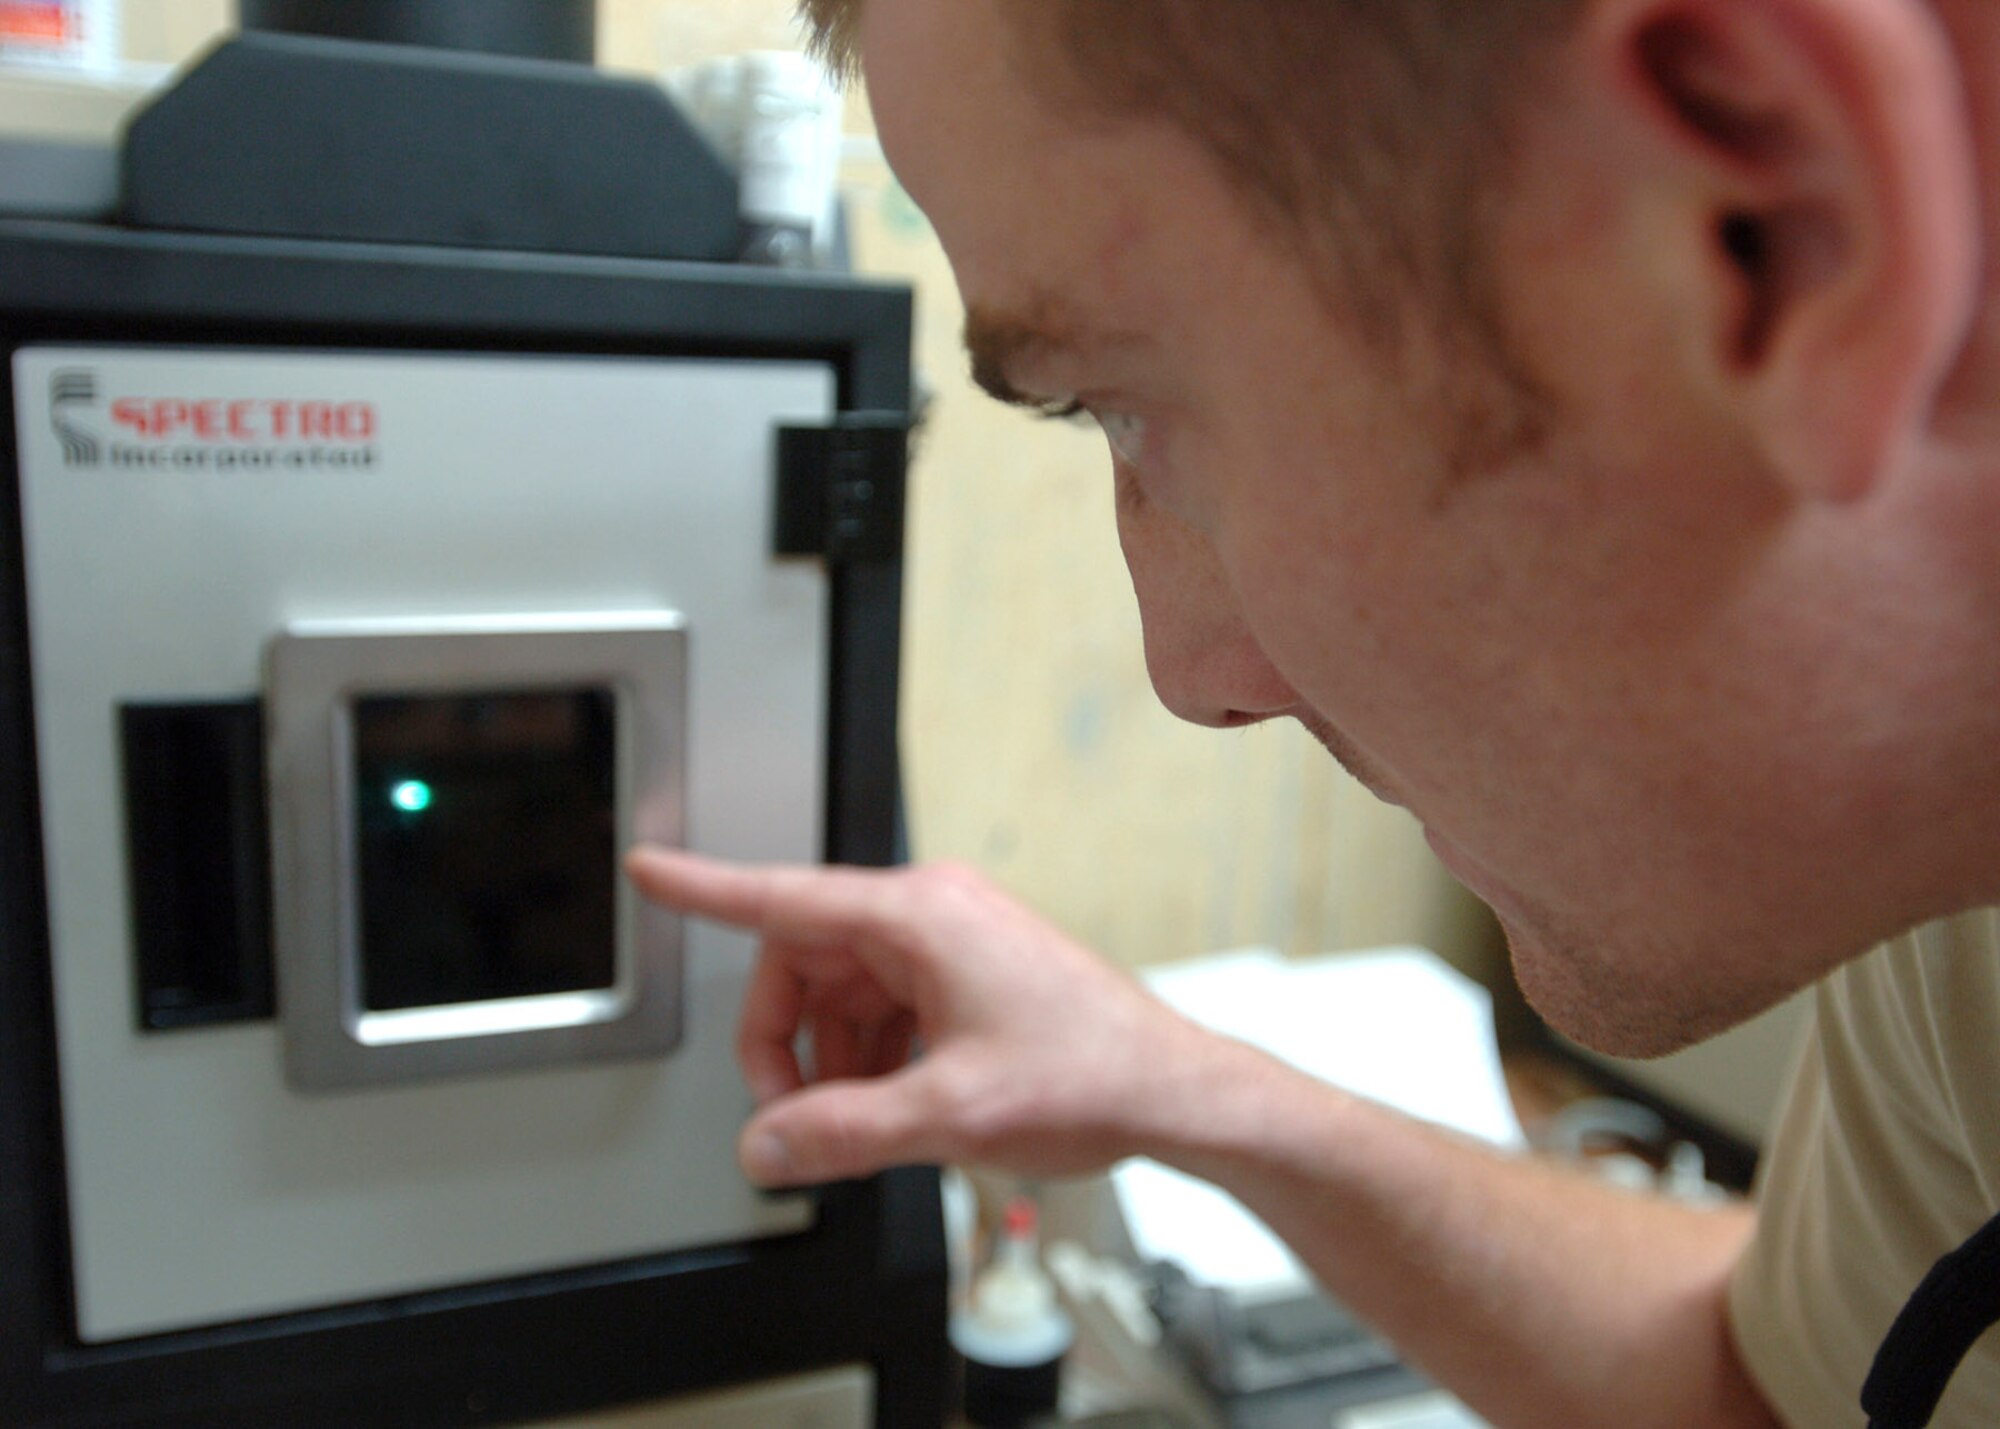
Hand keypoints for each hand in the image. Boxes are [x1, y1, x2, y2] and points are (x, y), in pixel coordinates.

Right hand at [624, 849, 1220, 1186]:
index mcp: (920, 917)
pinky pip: (883, 1009)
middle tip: (795, 1118)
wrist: (1173, 1092)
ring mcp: (951, 944)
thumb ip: (843, 1130)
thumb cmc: (1092, 1076)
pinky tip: (896, 1108)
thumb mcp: (950, 1113)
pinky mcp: (967, 975)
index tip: (650, 869)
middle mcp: (932, 915)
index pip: (783, 898)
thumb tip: (767, 1144)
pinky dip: (871, 1059)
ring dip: (832, 1060)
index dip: (705, 888)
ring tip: (865, 1124)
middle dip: (785, 1042)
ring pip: (841, 995)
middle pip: (804, 963)